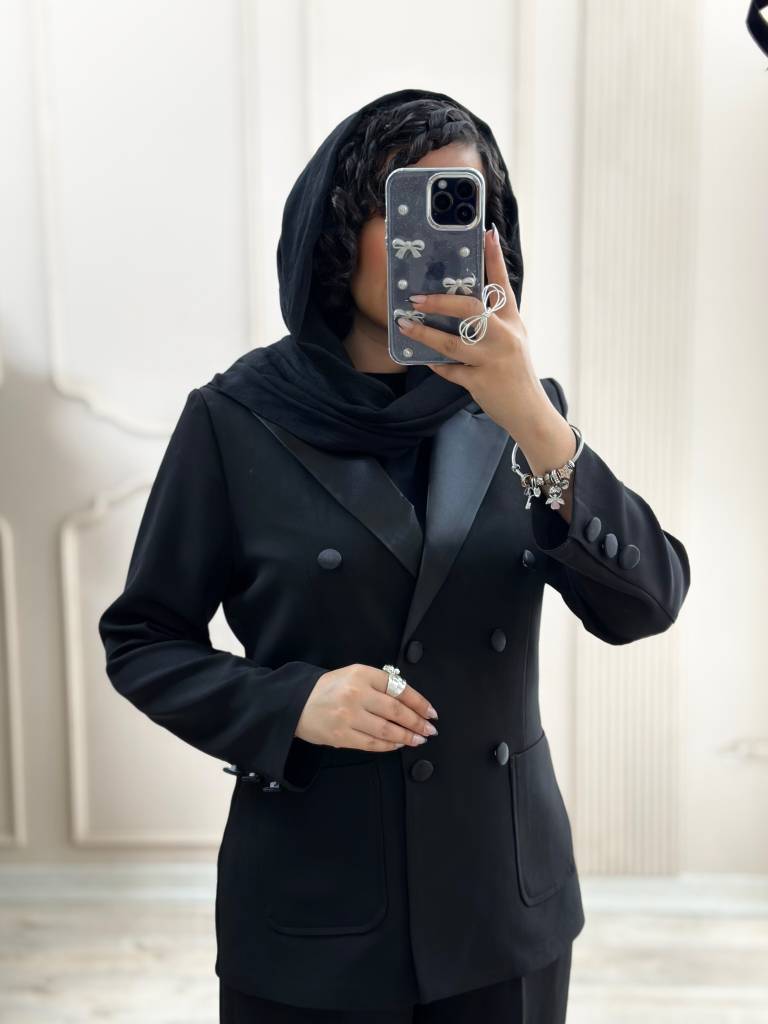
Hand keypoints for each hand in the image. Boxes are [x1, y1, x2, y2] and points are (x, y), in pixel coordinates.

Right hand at [294, 663, 438, 751]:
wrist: (297, 703)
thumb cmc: (329, 688)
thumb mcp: (354, 675)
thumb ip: (378, 684)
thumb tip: (409, 703)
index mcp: (362, 674)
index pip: (399, 688)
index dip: (419, 702)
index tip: (431, 712)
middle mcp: (356, 693)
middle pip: (396, 710)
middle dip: (417, 722)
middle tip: (430, 729)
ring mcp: (348, 716)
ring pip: (387, 729)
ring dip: (407, 736)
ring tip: (419, 739)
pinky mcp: (342, 736)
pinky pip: (373, 743)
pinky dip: (389, 745)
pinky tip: (399, 744)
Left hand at [395, 224, 552, 441]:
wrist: (529, 411)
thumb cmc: (515, 373)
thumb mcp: (512, 341)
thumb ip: (492, 323)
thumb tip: (459, 306)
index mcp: (513, 322)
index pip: (503, 285)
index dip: (494, 259)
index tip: (487, 234)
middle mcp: (505, 336)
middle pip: (471, 309)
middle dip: (441, 301)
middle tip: (416, 297)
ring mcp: (492, 359)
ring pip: (452, 341)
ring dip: (424, 332)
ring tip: (404, 324)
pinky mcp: (481, 381)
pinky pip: (450, 369)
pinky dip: (436, 364)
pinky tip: (424, 358)